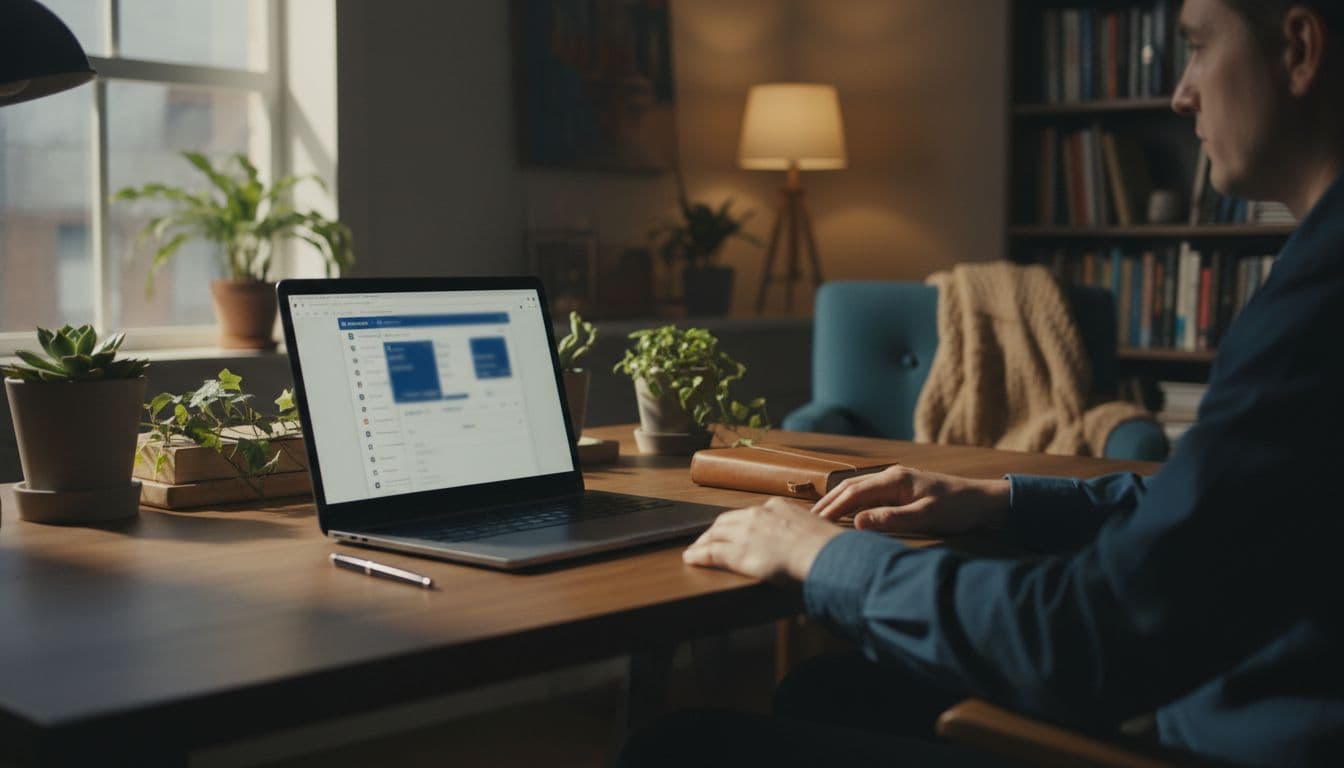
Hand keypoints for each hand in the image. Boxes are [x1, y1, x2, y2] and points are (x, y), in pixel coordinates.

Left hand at [683, 497, 844, 583]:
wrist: (824, 555)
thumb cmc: (827, 548)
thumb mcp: (815, 530)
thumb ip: (803, 532)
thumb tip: (808, 542)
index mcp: (777, 507)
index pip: (749, 513)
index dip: (737, 523)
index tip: (733, 529)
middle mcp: (758, 515)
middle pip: (727, 521)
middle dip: (714, 530)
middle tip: (706, 539)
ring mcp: (746, 533)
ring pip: (715, 534)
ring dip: (702, 542)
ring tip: (695, 549)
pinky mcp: (738, 552)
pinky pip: (711, 552)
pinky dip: (698, 554)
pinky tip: (690, 558)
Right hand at [812, 466, 1010, 535]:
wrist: (983, 501)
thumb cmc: (958, 509)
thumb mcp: (925, 517)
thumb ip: (890, 519)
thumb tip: (856, 523)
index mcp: (895, 479)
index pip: (854, 492)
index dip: (832, 507)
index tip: (814, 522)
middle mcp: (892, 476)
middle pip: (851, 487)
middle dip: (829, 502)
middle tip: (807, 519)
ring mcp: (897, 481)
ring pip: (858, 489)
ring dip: (838, 502)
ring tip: (820, 517)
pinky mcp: (902, 489)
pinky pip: (870, 494)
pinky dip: (853, 503)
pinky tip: (847, 514)